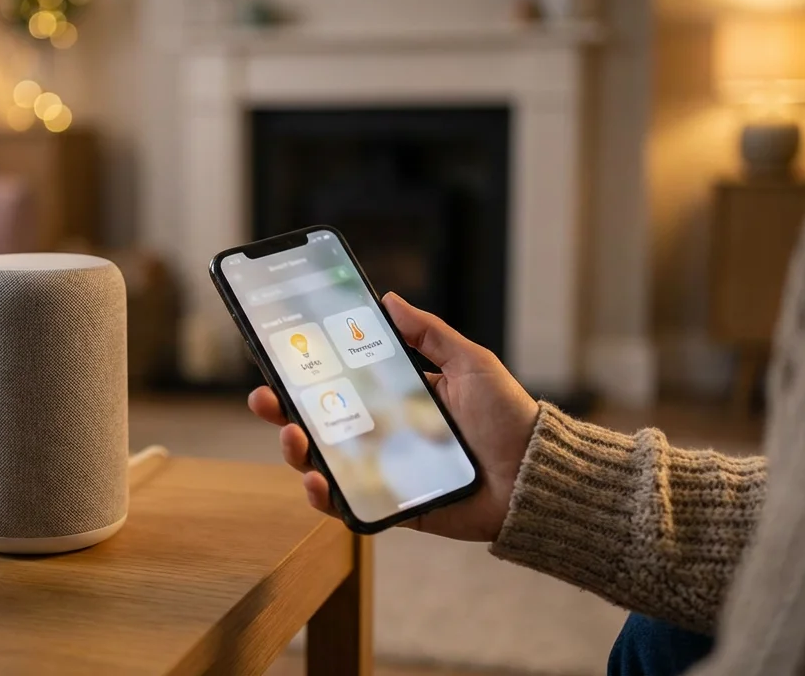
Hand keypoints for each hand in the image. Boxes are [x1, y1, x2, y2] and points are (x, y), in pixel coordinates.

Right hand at [247, 292, 538, 541]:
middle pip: (318, 421)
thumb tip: (388, 298)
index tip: (277, 358)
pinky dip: (323, 497)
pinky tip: (315, 482)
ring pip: (322, 462)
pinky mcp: (391, 507)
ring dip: (295, 450)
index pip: (339, 382)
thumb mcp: (470, 362)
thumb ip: (428, 333)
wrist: (536, 477)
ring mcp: (382, 471)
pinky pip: (347, 505)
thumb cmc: (508, 417)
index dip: (304, 372)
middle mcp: (383, 434)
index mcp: (396, 398)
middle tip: (267, 397)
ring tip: (293, 436)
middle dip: (282, 410)